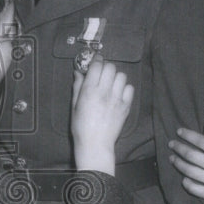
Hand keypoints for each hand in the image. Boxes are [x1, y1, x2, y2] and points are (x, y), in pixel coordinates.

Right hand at [71, 56, 133, 174]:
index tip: (96, 60)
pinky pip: (130, 88)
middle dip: (106, 67)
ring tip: (111, 84)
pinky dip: (125, 88)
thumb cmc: (81, 127)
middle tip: (102, 74)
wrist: (95, 144)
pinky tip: (118, 94)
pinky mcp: (126, 107)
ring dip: (116, 77)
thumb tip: (78, 72)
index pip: (97, 66)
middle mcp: (104, 92)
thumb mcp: (74, 106)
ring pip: (121, 76)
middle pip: (110, 67)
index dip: (97, 60)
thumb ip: (77, 87)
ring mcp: (117, 99)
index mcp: (89, 91)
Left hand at [167, 119, 203, 203]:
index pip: (201, 141)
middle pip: (191, 155)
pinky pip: (193, 188)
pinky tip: (184, 178)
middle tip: (171, 144)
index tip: (179, 131)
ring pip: (188, 171)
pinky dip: (186, 183)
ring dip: (178, 163)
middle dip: (178, 147)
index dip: (188, 135)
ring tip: (172, 159)